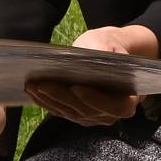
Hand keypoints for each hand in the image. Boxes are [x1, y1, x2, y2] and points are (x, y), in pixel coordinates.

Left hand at [25, 25, 157, 126]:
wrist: (107, 55)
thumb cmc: (109, 48)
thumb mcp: (110, 43)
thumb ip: (106, 50)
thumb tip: (94, 55)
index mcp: (128, 99)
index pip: (113, 105)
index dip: (94, 99)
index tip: (76, 88)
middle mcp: (110, 114)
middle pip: (85, 110)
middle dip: (61, 97)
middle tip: (42, 85)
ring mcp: (93, 117)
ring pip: (70, 113)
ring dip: (49, 100)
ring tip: (32, 86)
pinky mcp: (78, 115)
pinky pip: (62, 112)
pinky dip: (46, 103)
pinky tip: (33, 92)